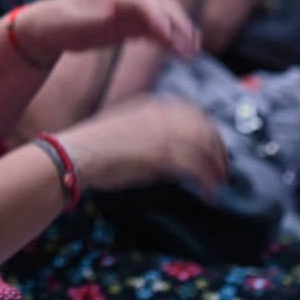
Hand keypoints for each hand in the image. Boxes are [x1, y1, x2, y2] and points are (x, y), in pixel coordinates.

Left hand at [16, 0, 199, 60]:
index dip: (158, 17)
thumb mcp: (65, 24)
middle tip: (190, 48)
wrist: (44, 26)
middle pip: (160, 4)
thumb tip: (111, 13)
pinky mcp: (128, 25)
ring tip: (192, 52)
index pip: (142, 2)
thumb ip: (89, 19)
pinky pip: (155, 28)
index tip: (168, 37)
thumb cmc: (53, 24)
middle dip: (178, 22)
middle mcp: (123, 1)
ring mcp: (127, 12)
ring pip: (162, 15)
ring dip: (179, 30)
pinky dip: (170, 37)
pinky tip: (181, 51)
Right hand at [60, 95, 228, 194]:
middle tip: (223, 170)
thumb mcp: (123, 126)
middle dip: (219, 150)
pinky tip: (209, 194)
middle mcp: (162, 115)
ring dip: (217, 168)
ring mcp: (163, 134)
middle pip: (205, 129)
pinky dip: (208, 183)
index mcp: (152, 105)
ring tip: (219, 185)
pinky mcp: (163, 156)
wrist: (76, 154)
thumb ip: (147, 129)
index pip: (193, 113)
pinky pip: (198, 169)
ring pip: (206, 148)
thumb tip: (164, 145)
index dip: (208, 131)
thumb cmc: (92, 146)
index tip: (213, 148)